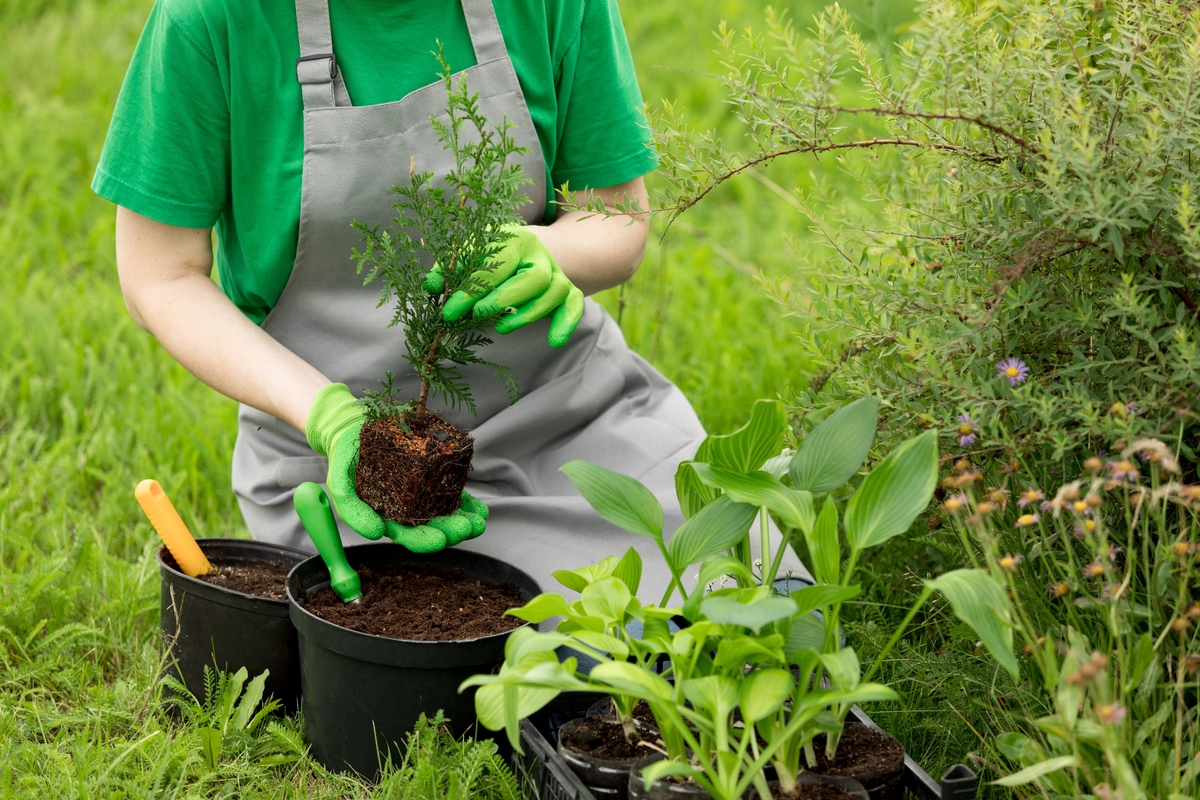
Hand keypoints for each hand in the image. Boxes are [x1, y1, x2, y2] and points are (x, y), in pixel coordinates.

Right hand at [305, 384, 489, 549]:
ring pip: (446, 513)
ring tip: (479, 521)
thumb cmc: (345, 463)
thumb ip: (354, 512)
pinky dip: (466, 501)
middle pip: (433, 527)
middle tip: (467, 528)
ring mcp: (421, 495)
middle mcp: (407, 512)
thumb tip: (376, 534)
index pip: (408, 536)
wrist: (352, 432)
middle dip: (452, 531)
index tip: (439, 540)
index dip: (424, 541)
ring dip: (464, 519)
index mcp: (387, 519)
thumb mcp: (340, 487)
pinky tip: (480, 508)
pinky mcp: (431, 476)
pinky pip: (451, 491)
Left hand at [422, 224, 584, 347]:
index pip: (495, 265)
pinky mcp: (568, 291)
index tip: (449, 311)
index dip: (470, 290)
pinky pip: (575, 305)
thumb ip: (448, 270)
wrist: (524, 250)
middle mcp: (540, 255)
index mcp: (514, 239)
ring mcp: (557, 273)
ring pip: (555, 292)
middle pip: (535, 277)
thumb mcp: (467, 254)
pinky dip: (567, 322)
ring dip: (529, 314)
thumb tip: (431, 286)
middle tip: (478, 314)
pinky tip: (554, 341)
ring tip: (501, 327)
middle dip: (505, 298)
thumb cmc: (490, 255)